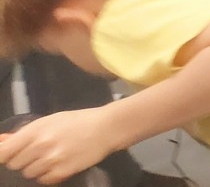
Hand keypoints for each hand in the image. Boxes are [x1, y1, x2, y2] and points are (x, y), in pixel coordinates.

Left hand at [0, 108, 118, 184]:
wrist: (107, 127)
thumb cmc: (77, 121)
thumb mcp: (50, 120)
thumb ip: (24, 133)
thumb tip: (1, 140)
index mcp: (36, 130)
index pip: (4, 152)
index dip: (4, 156)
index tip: (8, 157)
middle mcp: (41, 145)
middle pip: (14, 165)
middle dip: (22, 161)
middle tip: (35, 155)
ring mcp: (52, 160)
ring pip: (28, 174)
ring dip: (36, 169)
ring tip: (49, 159)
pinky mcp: (63, 172)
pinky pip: (44, 181)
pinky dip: (48, 176)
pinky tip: (58, 165)